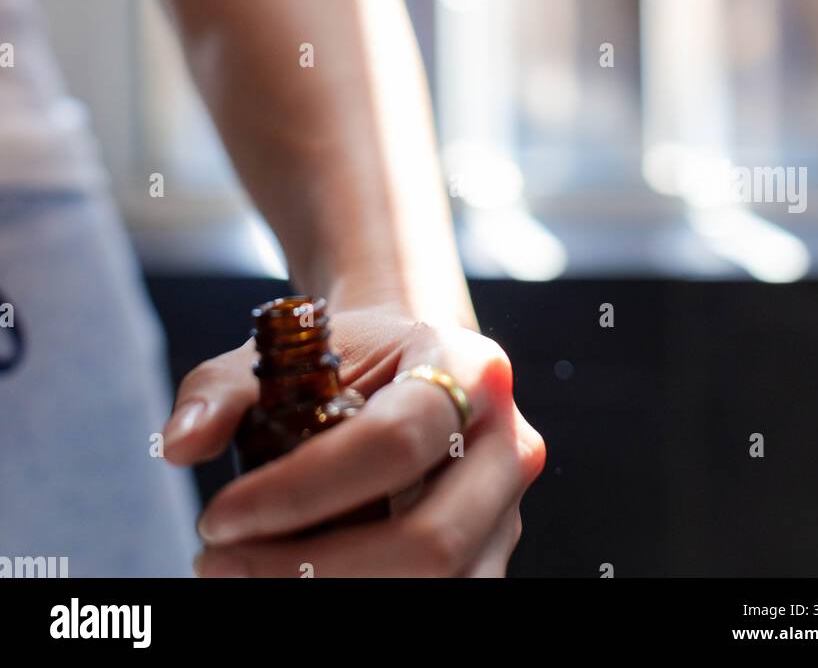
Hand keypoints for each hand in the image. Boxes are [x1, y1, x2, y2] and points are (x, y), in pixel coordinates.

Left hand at [163, 305, 545, 577]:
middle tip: (217, 562)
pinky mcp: (491, 557)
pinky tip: (289, 582)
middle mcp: (507, 442)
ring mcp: (507, 511)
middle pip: (429, 541)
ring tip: (244, 575)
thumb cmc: (349, 355)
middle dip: (310, 570)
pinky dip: (357, 601)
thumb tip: (178, 444)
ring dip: (330, 595)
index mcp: (468, 367)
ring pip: (437, 589)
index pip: (394, 443)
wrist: (410, 360)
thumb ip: (221, 389)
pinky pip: (435, 601)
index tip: (217, 516)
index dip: (301, 492)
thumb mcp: (285, 348)